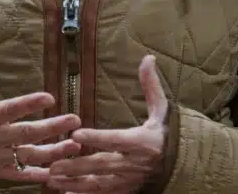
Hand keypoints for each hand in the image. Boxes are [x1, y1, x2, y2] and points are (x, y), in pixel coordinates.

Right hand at [0, 41, 81, 183]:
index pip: (9, 109)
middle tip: (75, 119)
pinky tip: (56, 173)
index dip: (29, 104)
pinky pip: (18, 176)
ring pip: (27, 156)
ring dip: (52, 152)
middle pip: (26, 133)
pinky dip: (36, 176)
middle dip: (52, 127)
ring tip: (74, 146)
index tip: (50, 97)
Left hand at [48, 55, 168, 192]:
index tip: (76, 133)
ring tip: (53, 179)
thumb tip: (148, 58)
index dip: (96, 137)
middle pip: (102, 165)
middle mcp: (134, 164)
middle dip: (77, 166)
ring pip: (98, 185)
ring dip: (74, 183)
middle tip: (53, 165)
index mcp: (142, 141)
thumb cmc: (169, 134)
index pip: (116, 139)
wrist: (184, 166)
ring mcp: (129, 180)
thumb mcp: (162, 110)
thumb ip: (151, 86)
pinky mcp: (126, 191)